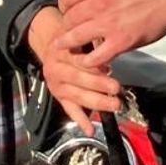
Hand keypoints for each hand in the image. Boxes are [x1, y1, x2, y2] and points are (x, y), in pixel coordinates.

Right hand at [26, 5, 120, 127]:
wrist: (48, 46)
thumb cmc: (70, 40)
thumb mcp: (77, 35)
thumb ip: (90, 43)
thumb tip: (109, 52)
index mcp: (60, 52)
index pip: (78, 61)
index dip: (94, 66)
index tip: (109, 68)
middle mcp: (55, 70)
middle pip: (78, 79)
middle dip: (99, 85)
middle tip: (117, 88)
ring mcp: (56, 86)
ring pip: (77, 96)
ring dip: (97, 102)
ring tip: (115, 105)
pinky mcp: (58, 97)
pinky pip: (70, 110)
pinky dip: (81, 120)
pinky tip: (90, 129)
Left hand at [58, 0, 165, 69]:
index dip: (63, 6)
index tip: (66, 11)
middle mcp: (97, 3)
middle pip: (68, 19)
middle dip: (65, 26)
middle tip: (66, 31)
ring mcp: (108, 24)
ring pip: (75, 37)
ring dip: (68, 44)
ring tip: (63, 47)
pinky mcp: (120, 41)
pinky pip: (96, 56)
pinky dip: (89, 61)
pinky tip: (87, 61)